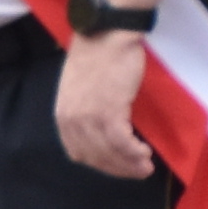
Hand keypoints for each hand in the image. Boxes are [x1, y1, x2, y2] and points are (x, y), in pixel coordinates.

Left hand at [63, 25, 162, 179]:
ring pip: (109, 153)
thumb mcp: (80, 90)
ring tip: (145, 167)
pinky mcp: (108, 112)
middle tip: (138, 172)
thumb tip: (101, 130)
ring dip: (130, 164)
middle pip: (95, 157)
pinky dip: (134, 152)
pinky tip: (144, 153)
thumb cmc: (96, 58)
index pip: (78, 153)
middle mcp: (71, 120)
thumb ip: (85, 111)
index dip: (100, 164)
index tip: (117, 166)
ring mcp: (88, 118)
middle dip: (118, 168)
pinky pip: (121, 142)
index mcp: (62, 116)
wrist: (104, 36)